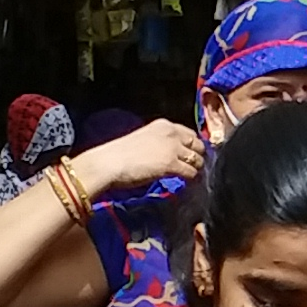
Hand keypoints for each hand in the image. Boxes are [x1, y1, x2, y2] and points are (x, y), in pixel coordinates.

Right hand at [73, 120, 202, 199]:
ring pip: (197, 160)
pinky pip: (191, 172)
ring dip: (195, 168)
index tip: (191, 154)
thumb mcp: (144, 139)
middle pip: (198, 145)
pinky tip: (185, 182)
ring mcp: (172, 148)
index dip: (193, 146)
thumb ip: (159, 142)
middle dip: (197, 156)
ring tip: (190, 175)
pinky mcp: (171, 164)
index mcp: (163, 125)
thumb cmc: (119, 154)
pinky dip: (190, 178)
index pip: (190, 134)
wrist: (108, 163)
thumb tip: (169, 154)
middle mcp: (171, 133)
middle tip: (193, 166)